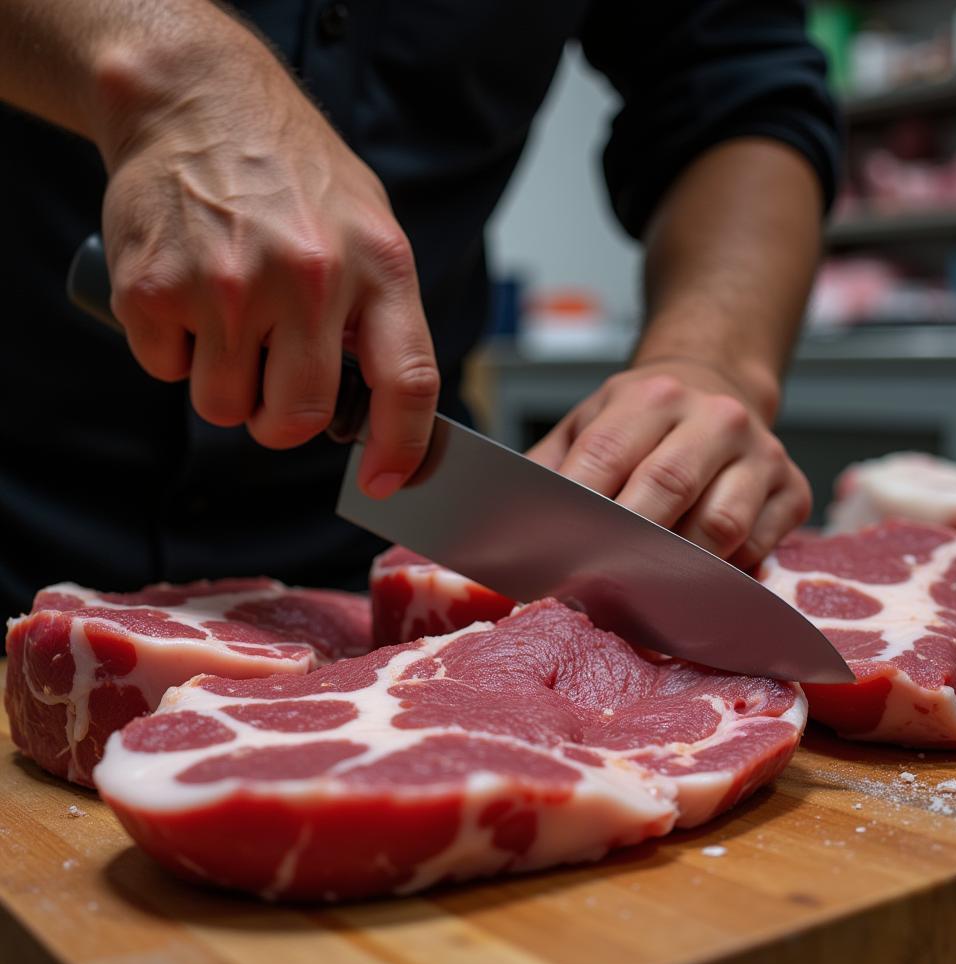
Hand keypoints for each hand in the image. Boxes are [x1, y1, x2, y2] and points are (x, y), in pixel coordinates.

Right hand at [97, 26, 437, 496]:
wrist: (196, 98)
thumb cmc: (290, 170)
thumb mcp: (369, 224)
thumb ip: (382, 309)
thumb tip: (384, 402)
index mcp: (377, 265)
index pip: (407, 382)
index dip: (399, 448)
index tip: (384, 481)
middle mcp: (307, 279)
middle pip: (297, 418)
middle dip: (282, 423)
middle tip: (274, 389)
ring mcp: (227, 286)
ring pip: (224, 407)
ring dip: (225, 385)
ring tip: (228, 321)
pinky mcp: (156, 289)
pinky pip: (167, 370)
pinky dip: (174, 351)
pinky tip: (188, 296)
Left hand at [528, 357, 810, 567]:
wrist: (718, 388)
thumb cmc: (642, 420)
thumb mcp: (590, 422)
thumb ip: (552, 467)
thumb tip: (504, 523)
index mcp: (651, 396)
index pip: (606, 456)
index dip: (576, 510)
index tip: (551, 554)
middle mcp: (714, 417)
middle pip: (666, 489)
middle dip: (624, 545)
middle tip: (590, 586)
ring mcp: (761, 454)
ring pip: (719, 527)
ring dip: (675, 569)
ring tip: (639, 593)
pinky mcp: (793, 491)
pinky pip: (757, 550)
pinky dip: (721, 577)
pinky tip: (692, 583)